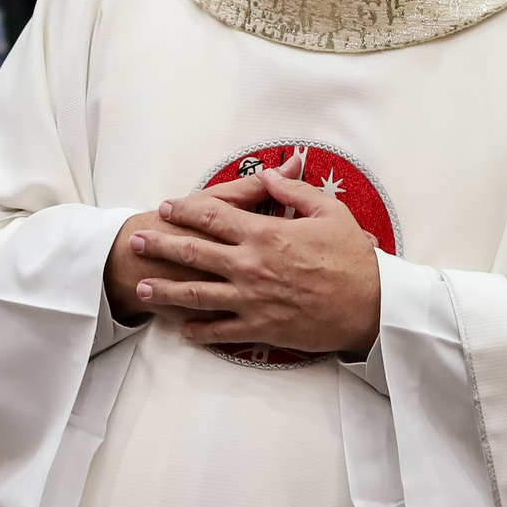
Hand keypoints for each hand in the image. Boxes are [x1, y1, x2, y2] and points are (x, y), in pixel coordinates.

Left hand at [129, 155, 381, 355]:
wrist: (371, 306)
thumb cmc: (353, 257)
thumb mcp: (328, 212)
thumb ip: (293, 191)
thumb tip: (266, 175)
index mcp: (264, 234)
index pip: (211, 216)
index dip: (183, 210)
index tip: (166, 206)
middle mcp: (250, 266)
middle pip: (193, 253)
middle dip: (160, 245)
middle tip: (136, 241)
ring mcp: (251, 299)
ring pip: (197, 294)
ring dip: (166, 290)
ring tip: (143, 287)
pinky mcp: (260, 328)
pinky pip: (221, 330)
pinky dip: (199, 331)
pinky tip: (182, 329)